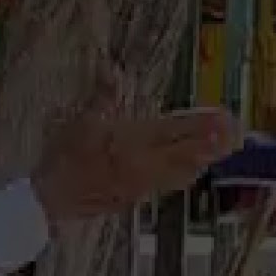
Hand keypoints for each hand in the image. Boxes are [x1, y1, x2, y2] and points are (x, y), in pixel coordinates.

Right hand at [31, 99, 240, 220]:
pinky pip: (166, 186)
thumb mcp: (79, 122)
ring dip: (199, 162)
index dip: (203, 123)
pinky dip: (180, 176)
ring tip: (209, 154)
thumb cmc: (63, 160)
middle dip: (210, 145)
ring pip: (182, 174)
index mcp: (136, 140)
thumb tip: (112, 74)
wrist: (49, 201)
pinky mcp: (133, 200)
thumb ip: (102, 99)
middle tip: (226, 136)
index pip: (179, 129)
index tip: (222, 117)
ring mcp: (142, 185)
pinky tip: (182, 173)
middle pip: (190, 155)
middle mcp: (146, 164)